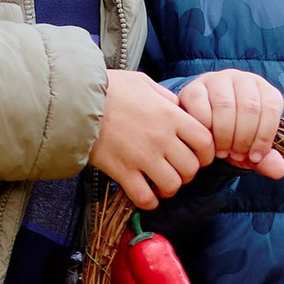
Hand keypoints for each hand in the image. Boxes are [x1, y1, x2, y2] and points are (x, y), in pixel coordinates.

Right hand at [91, 69, 213, 209]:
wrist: (77, 100)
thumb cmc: (110, 88)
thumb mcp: (144, 82)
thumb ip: (165, 96)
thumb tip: (178, 108)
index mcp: (170, 115)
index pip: (205, 142)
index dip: (206, 154)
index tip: (199, 157)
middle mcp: (162, 138)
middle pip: (191, 168)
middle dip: (187, 173)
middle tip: (176, 170)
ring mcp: (142, 157)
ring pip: (172, 185)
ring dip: (169, 188)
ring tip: (160, 184)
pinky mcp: (122, 171)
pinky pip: (145, 198)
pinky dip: (149, 201)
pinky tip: (146, 195)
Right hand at [176, 68, 283, 176]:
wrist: (200, 127)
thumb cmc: (232, 136)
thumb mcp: (250, 148)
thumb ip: (265, 159)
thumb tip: (279, 170)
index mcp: (263, 89)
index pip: (271, 107)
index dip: (264, 136)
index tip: (254, 157)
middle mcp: (242, 79)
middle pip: (249, 107)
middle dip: (243, 138)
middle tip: (235, 155)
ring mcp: (217, 80)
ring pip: (225, 105)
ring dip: (224, 135)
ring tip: (222, 152)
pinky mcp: (194, 87)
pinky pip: (201, 105)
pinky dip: (205, 128)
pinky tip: (206, 140)